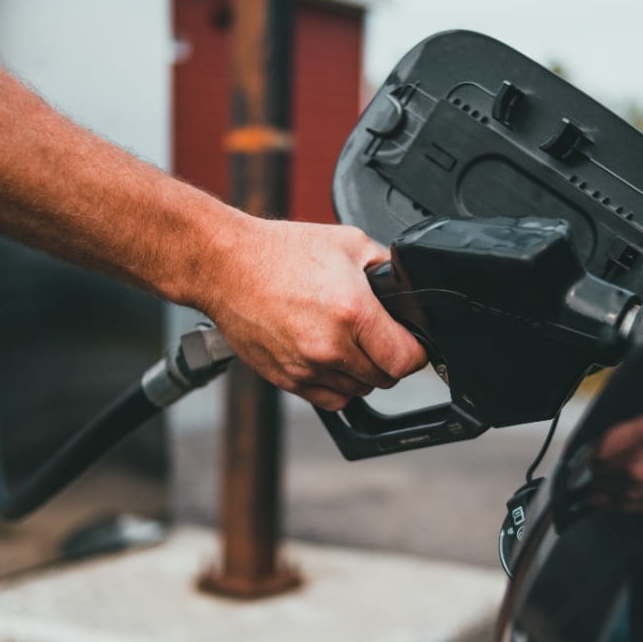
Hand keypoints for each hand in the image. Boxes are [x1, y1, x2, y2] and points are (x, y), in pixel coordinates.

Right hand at [199, 216, 426, 409]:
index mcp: (353, 312)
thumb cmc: (281, 252)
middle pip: (385, 379)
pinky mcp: (286, 379)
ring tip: (350, 344)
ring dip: (362, 374)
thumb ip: (385, 269)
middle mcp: (330, 346)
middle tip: (378, 337)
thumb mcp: (349, 243)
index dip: (416, 351)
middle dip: (389, 360)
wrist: (226, 265)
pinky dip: (337, 385)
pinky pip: (329, 399)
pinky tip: (331, 359)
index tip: (411, 342)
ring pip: (358, 392)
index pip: (406, 359)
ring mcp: (306, 367)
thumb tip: (406, 288)